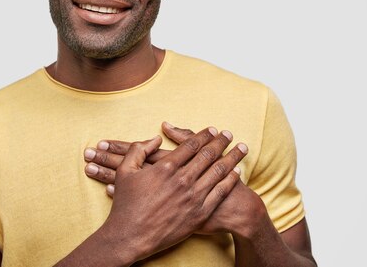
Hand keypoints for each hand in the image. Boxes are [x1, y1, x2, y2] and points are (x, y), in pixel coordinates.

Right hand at [97, 127, 245, 261]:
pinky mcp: (199, 214)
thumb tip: (155, 139)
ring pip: (218, 172)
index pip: (191, 145)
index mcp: (166, 168)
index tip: (212, 129)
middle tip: (229, 134)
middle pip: (208, 155)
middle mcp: (182, 180)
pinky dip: (230, 181)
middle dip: (221, 142)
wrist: (131, 237)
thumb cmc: (126, 204)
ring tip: (241, 148)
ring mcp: (193, 198)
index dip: (204, 135)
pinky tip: (236, 173)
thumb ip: (138, 150)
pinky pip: (220, 193)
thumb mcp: (125, 171)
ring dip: (232, 158)